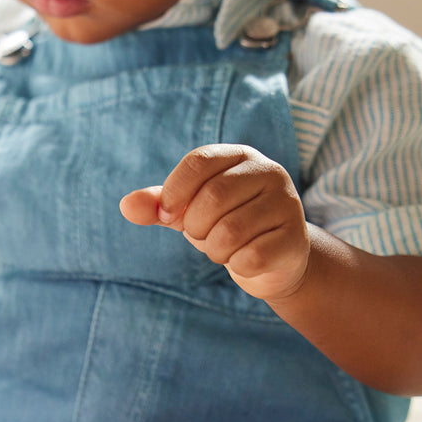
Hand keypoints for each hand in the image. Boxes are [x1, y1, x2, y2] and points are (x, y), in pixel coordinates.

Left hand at [120, 144, 309, 302]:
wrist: (272, 260)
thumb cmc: (225, 224)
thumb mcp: (188, 210)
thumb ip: (158, 205)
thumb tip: (127, 205)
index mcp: (239, 156)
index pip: (198, 161)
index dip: (174, 191)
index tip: (167, 215)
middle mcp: (269, 172)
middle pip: (213, 197)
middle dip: (195, 226)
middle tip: (201, 235)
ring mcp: (288, 204)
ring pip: (230, 231)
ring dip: (214, 250)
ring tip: (224, 248)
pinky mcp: (295, 239)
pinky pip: (250, 257)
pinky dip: (237, 266)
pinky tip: (246, 260)